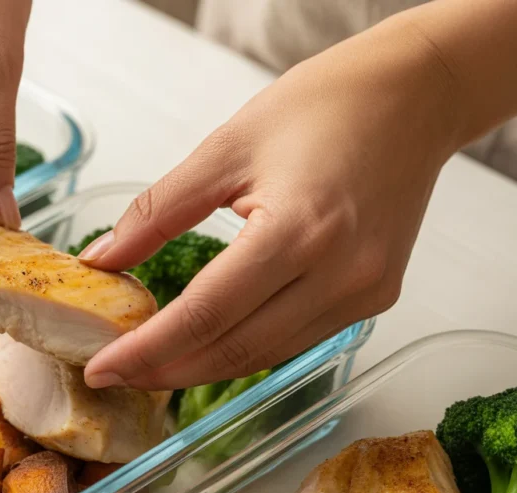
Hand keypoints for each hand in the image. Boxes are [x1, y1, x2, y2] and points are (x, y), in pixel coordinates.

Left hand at [80, 17, 462, 390]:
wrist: (414, 96)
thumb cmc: (324, 106)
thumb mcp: (223, 149)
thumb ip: (156, 213)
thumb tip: (102, 261)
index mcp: (298, 231)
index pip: (205, 314)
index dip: (147, 349)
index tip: (102, 367)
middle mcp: (340, 275)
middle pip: (236, 349)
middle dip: (168, 369)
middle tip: (116, 372)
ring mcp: (364, 293)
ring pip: (267, 354)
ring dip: (206, 365)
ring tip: (152, 362)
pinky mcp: (376, 297)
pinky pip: (299, 338)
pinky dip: (248, 346)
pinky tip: (210, 340)